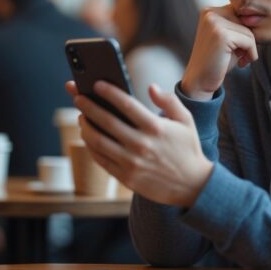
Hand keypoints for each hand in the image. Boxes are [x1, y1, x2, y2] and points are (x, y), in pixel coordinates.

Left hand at [66, 80, 213, 207]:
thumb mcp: (186, 121)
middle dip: (88, 106)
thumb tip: (150, 87)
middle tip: (78, 96)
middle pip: (106, 121)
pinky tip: (87, 136)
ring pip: (97, 141)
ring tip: (81, 117)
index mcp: (156, 127)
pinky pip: (100, 159)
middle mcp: (141, 144)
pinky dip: (90, 146)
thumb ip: (169, 100)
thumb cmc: (187, 148)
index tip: (96, 84)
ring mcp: (131, 162)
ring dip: (85, 126)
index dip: (109, 92)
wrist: (192, 186)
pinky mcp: (125, 177)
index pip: (126, 104)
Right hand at [181, 6, 257, 99]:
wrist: (200, 81)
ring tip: (240, 59)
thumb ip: (239, 25)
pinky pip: (249, 41)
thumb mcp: (228, 37)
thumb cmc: (217, 61)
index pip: (241, 13)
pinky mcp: (221, 34)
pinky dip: (250, 54)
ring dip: (250, 48)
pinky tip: (241, 63)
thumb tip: (259, 16)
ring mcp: (214, 23)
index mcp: (210, 11)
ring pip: (249, 31)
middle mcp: (210, 13)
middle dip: (248, 39)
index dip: (245, 32)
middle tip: (241, 55)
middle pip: (246, 21)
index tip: (239, 48)